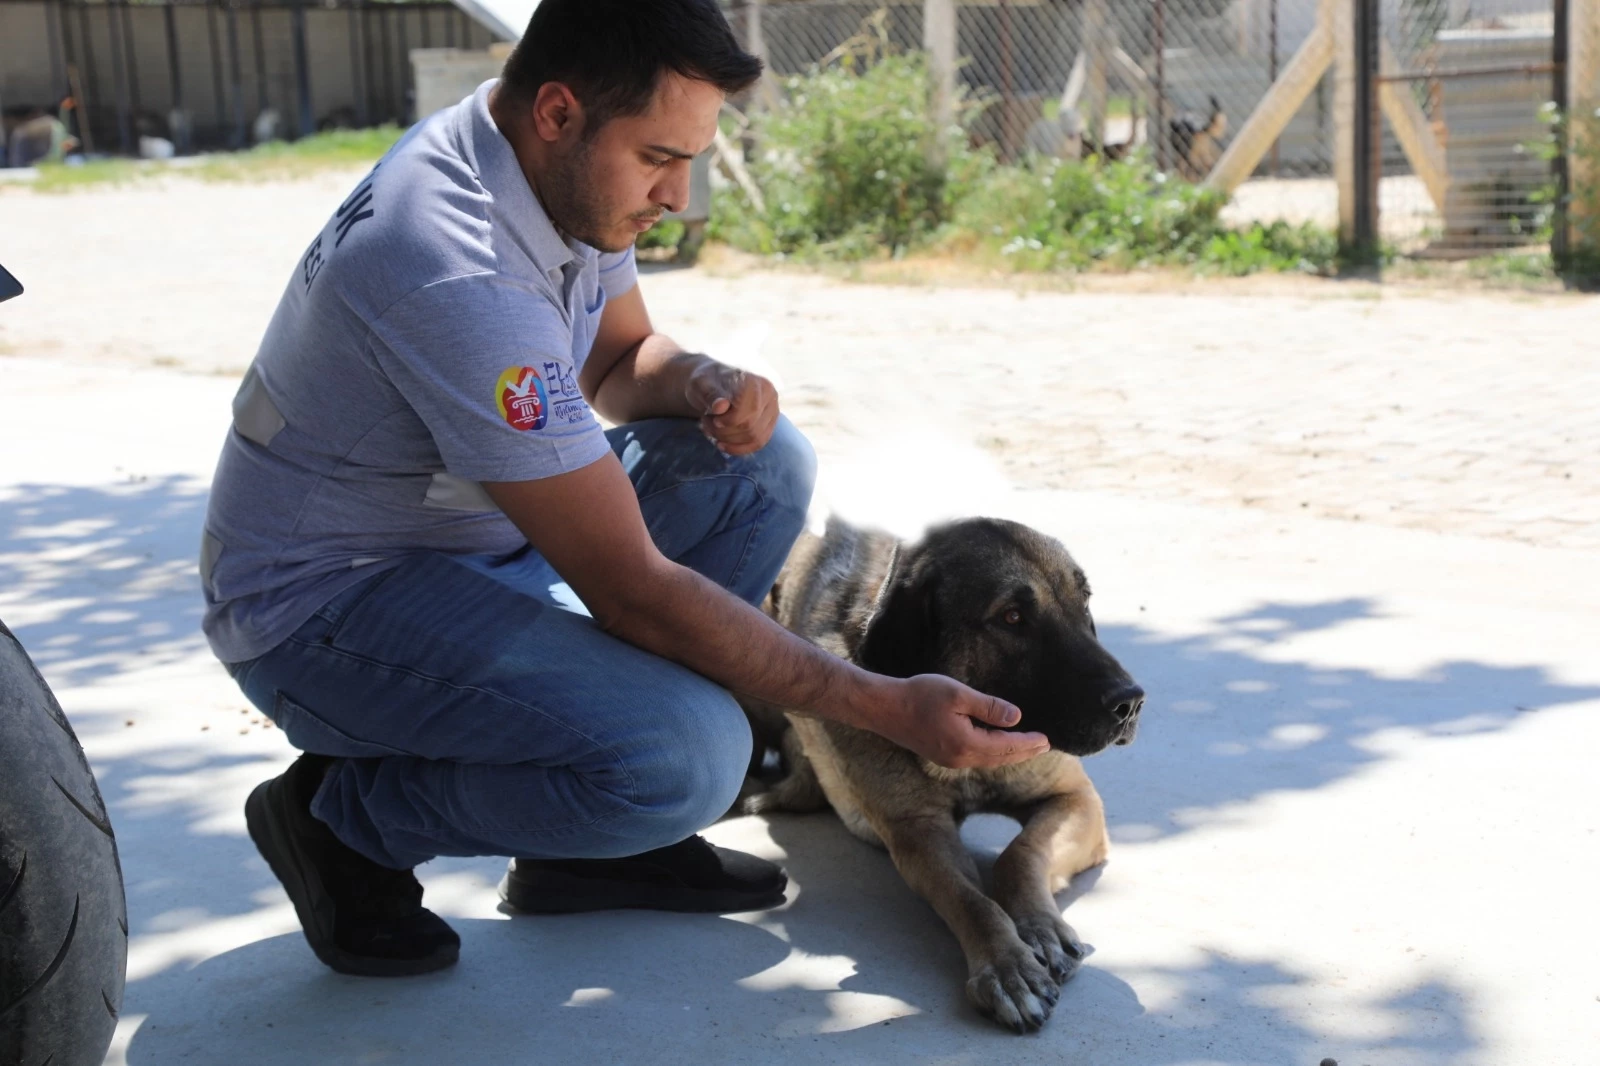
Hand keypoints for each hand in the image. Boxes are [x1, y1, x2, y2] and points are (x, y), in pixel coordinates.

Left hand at [684, 358, 779, 456]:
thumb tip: (720, 406)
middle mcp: (769, 393)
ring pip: (755, 437)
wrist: (712, 384)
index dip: (730, 420)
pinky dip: (738, 448)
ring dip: (728, 440)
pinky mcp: (769, 423)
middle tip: (706, 425)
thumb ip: (710, 394)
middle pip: (751, 425)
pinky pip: (758, 443)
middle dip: (724, 432)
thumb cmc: (706, 382)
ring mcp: (772, 409)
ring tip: (712, 430)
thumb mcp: (701, 384)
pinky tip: (722, 444)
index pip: (751, 409)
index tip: (713, 419)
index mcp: (754, 380)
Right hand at [872, 675, 1049, 769]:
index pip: (1006, 746)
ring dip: (1009, 754)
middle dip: (1023, 752)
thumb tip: (1015, 718)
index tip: (1047, 740)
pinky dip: (993, 753)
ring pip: (988, 760)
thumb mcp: (957, 694)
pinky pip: (976, 758)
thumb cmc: (919, 695)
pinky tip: (997, 747)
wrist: (883, 708)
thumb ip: (988, 707)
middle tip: (1044, 746)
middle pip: (1000, 758)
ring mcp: (949, 760)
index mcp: (967, 744)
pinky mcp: (941, 755)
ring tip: (1026, 748)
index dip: (1028, 743)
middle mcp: (960, 758)